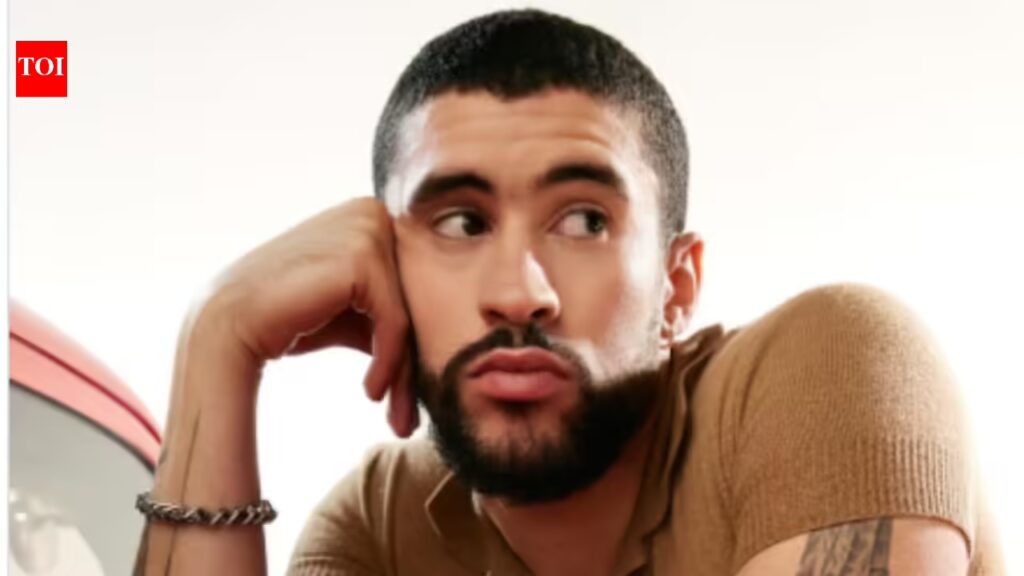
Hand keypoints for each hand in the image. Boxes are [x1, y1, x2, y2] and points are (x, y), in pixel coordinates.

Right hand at [196, 197, 416, 436]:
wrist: (230, 325)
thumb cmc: (287, 319)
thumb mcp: (350, 312)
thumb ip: (388, 311)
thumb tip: (433, 339)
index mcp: (371, 216)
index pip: (409, 286)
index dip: (409, 342)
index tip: (404, 395)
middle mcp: (373, 212)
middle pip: (414, 300)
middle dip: (411, 363)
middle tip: (406, 417)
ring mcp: (368, 228)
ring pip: (408, 315)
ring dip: (402, 372)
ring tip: (395, 415)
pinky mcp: (363, 257)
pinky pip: (395, 322)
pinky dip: (389, 362)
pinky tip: (371, 390)